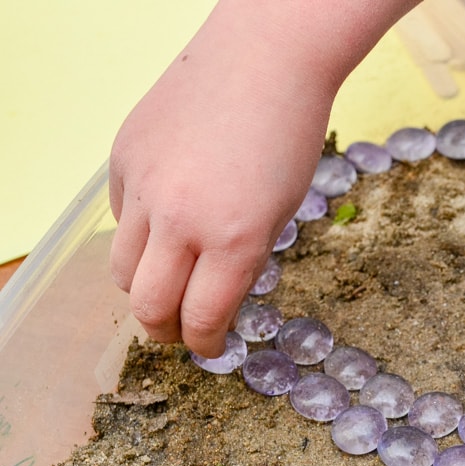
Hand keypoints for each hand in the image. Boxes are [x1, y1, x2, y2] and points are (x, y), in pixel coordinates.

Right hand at [109, 0, 420, 357]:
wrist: (263, 60)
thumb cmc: (288, 136)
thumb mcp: (281, 212)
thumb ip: (245, 260)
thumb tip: (215, 299)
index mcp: (234, 238)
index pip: (203, 317)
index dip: (206, 343)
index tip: (211, 348)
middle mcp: (180, 219)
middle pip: (148, 306)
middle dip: (163, 332)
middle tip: (178, 332)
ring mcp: (143, 187)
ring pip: (122, 268)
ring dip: (144, 288)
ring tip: (168, 284)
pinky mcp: (122, 158)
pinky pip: (119, 217)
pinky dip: (139, 234)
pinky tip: (166, 222)